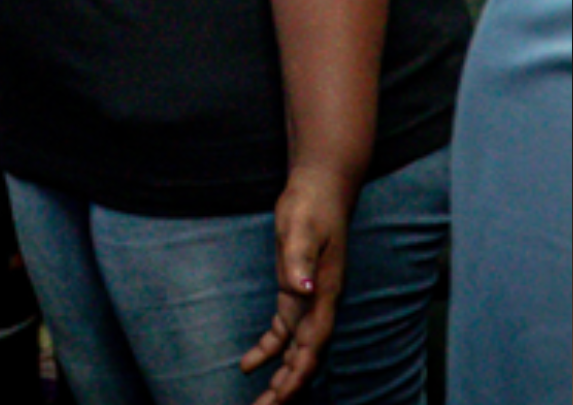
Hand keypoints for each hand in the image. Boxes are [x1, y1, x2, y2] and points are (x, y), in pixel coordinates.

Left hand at [237, 163, 353, 400]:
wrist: (319, 189)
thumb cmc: (312, 206)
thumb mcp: (302, 229)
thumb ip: (300, 260)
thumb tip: (303, 290)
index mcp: (324, 295)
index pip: (313, 344)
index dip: (300, 372)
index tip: (284, 396)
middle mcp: (319, 305)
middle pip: (306, 357)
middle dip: (289, 387)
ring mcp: (308, 301)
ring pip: (295, 351)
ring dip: (280, 377)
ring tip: (261, 404)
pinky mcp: (294, 294)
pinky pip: (282, 333)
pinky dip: (268, 351)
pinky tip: (248, 365)